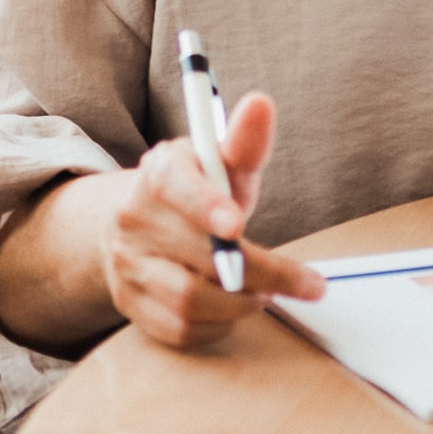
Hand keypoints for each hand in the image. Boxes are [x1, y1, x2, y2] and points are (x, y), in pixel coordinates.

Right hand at [98, 93, 323, 348]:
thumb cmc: (198, 187)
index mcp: (157, 172)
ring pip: (187, 301)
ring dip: (241, 303)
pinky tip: (238, 307)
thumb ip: (245, 141)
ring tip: (270, 292)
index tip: (238, 223)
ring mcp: (127, 265)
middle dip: (260, 272)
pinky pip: (178, 330)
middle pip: (196, 256)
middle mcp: (133, 219)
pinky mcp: (130, 305)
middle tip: (305, 282)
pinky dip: (218, 325)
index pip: (172, 185)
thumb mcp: (221, 159)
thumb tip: (261, 104)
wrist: (138, 221)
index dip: (205, 204)